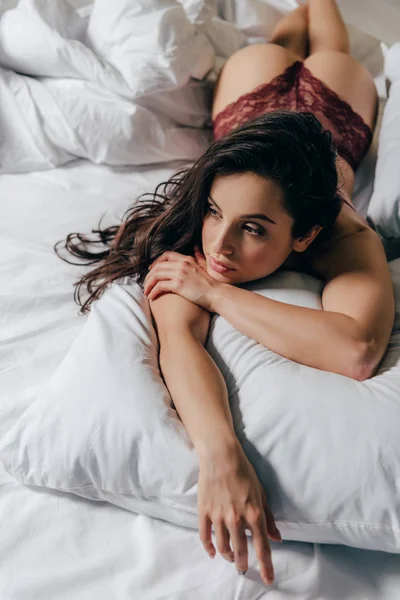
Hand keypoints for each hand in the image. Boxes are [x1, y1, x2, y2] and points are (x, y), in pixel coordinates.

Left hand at [143, 247, 221, 311]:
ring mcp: (180, 274)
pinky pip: (159, 286)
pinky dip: (153, 291)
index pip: (166, 255)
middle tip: (146, 284)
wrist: (217, 294)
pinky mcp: (178, 284)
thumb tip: (196, 247)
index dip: (156, 262)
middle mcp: (182, 264)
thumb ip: (199, 256)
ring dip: (148, 284)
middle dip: (149, 276)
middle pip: (158, 266)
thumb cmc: (212, 284)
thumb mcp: (204, 266)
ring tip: (146, 292)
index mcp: (187, 259)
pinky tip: (152, 297)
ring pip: (156, 275)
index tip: (152, 270)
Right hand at [197, 442, 280, 585]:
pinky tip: (213, 553)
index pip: (262, 548)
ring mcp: (218, 516)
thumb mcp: (262, 493)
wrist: (221, 455)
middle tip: (243, 567)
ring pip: (223, 547)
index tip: (269, 580)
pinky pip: (205, 536)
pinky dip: (209, 548)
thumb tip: (277, 537)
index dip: (266, 567)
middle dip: (243, 563)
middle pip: (240, 552)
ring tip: (231, 557)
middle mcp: (237, 519)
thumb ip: (269, 518)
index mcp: (254, 514)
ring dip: (228, 556)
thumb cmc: (244, 472)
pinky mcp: (204, 511)